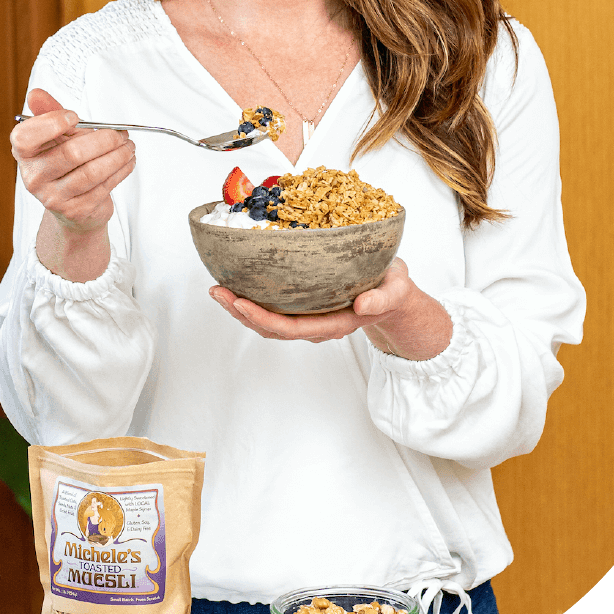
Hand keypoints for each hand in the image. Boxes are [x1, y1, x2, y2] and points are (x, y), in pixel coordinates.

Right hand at [12, 88, 136, 235]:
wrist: (72, 205)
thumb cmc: (64, 163)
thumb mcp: (56, 136)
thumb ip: (49, 113)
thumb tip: (36, 94)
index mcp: (25, 154)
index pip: (25, 137)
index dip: (51, 124)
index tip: (75, 117)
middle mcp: (34, 177)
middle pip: (71, 153)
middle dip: (104, 140)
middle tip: (119, 134)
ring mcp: (54, 197)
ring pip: (92, 172)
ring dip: (117, 155)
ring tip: (128, 146)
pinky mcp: (76, 210)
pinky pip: (104, 187)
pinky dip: (121, 170)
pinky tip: (127, 161)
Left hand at [209, 258, 452, 359]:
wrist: (395, 294)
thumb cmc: (394, 289)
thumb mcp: (396, 290)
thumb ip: (382, 299)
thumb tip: (362, 305)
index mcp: (335, 323)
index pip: (292, 328)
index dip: (264, 319)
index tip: (241, 303)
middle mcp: (316, 324)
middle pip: (272, 328)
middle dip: (241, 313)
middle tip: (217, 291)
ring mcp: (308, 317)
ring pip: (268, 321)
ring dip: (240, 308)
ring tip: (217, 290)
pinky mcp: (303, 306)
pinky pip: (273, 309)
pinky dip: (252, 299)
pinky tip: (236, 285)